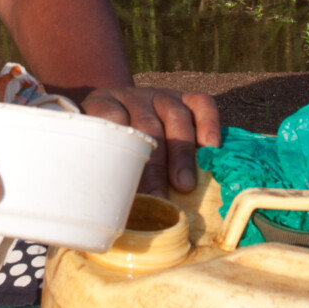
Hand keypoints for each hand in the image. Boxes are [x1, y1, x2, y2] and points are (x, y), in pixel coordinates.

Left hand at [79, 87, 219, 196]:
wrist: (123, 112)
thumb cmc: (110, 145)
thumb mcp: (98, 152)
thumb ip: (103, 172)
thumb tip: (111, 212)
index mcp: (102, 105)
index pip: (110, 122)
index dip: (120, 157)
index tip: (126, 191)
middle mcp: (132, 97)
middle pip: (145, 126)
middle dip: (153, 167)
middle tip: (159, 198)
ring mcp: (159, 95)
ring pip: (174, 116)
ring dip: (180, 154)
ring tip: (184, 185)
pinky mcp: (185, 98)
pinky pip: (201, 104)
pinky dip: (209, 124)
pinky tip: (210, 148)